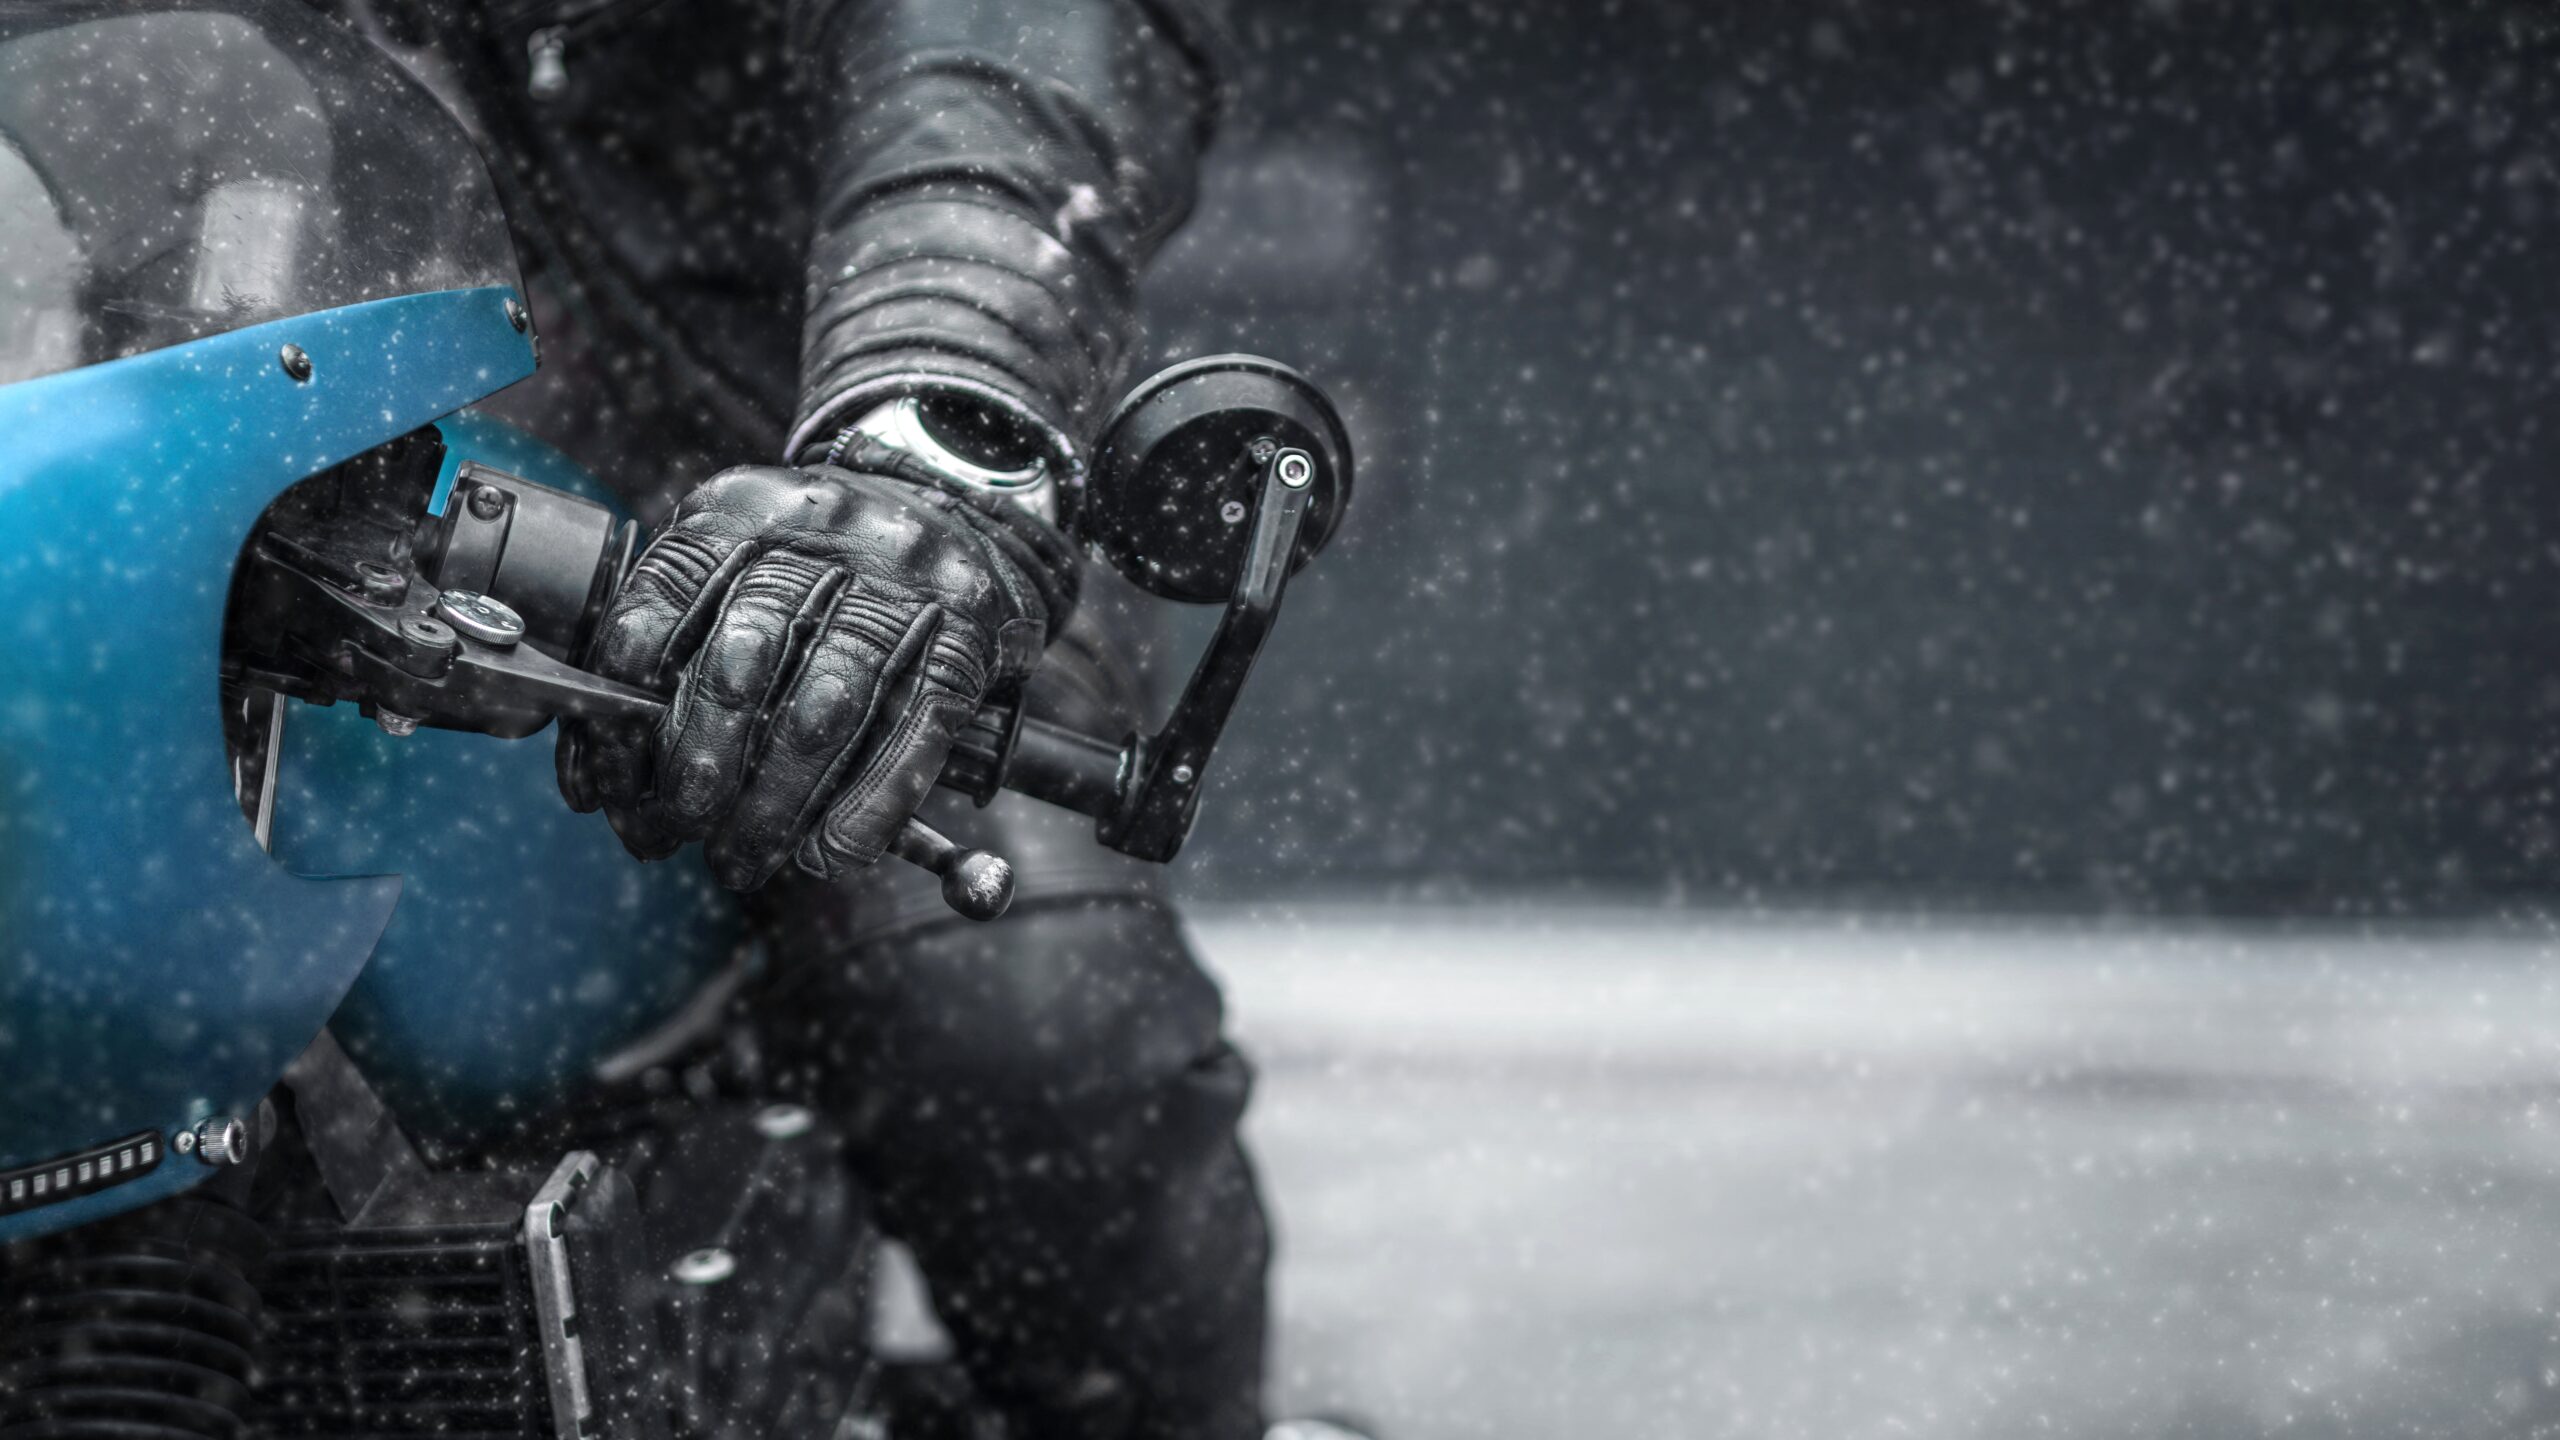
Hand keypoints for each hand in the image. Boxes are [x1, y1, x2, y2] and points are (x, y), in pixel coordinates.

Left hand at [558, 464, 1072, 889]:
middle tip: (677, 832)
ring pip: (824, 708)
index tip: (608, 789)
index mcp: (744, 508)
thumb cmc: (832, 556)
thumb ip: (683, 625)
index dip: (624, 710)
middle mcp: (824, 533)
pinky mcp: (968, 630)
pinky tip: (834, 851)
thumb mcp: (746, 551)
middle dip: (697, 769)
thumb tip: (609, 750)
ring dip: (776, 803)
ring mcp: (904, 582)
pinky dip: (872, 803)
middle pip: (741, 663)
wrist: (964, 500)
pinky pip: (916, 729)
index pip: (659, 606)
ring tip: (745, 858)